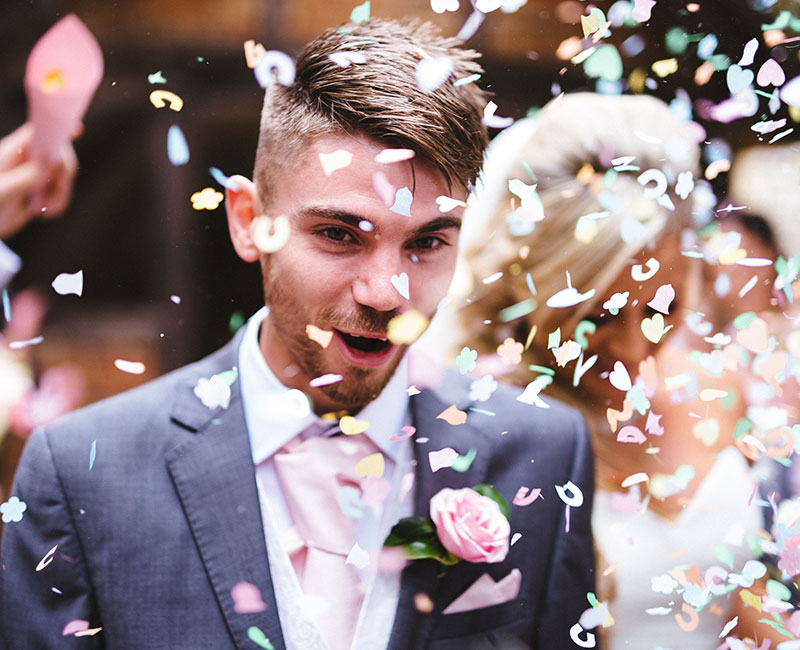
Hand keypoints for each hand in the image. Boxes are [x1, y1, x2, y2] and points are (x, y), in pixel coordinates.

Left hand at [0, 123, 77, 239]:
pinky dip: (58, 205)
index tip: (77, 129)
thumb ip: (25, 177)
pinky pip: (64, 192)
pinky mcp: (43, 187)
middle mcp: (28, 158)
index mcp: (13, 151)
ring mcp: (37, 172)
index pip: (39, 132)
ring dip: (59, 196)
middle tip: (46, 197)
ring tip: (40, 210)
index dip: (58, 129)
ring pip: (66, 176)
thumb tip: (50, 162)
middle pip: (61, 155)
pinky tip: (42, 213)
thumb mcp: (3, 192)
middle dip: (62, 178)